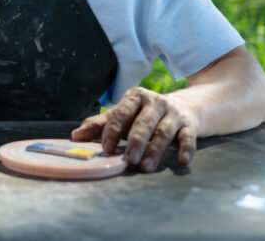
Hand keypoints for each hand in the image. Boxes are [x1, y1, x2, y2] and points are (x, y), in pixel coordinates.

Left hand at [71, 86, 198, 171]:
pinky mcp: (189, 125)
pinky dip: (187, 148)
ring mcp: (173, 113)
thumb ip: (99, 125)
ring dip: (155, 150)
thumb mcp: (123, 115)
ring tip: (146, 166)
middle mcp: (155, 102)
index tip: (106, 148)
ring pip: (164, 132)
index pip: (121, 113)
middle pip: (143, 123)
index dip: (112, 131)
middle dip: (135, 141)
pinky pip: (188, 138)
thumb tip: (75, 137)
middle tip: (129, 159)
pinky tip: (183, 160)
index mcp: (134, 97)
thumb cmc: (144, 114)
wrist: (184, 106)